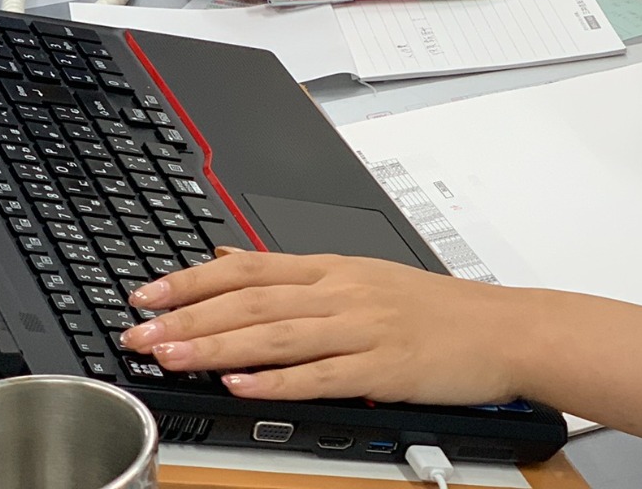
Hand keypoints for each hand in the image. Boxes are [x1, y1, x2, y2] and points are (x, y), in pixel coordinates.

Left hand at [123, 249, 527, 404]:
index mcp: (334, 268)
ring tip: (170, 356)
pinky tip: (240, 384)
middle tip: (139, 332)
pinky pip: (321, 375)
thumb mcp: (360, 275)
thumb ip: (294, 273)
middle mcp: (342, 292)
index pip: (249, 266)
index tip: (145, 293)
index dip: (191, 279)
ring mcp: (363, 328)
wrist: (502, 329)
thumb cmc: (434, 309)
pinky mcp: (383, 369)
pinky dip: (276, 381)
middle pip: (253, 299)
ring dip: (216, 346)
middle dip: (188, 317)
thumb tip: (229, 257)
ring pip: (277, 335)